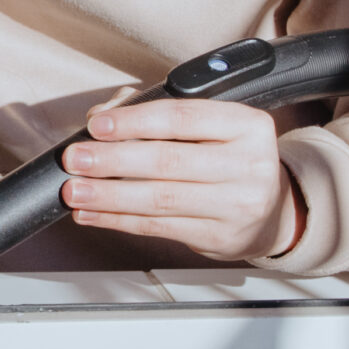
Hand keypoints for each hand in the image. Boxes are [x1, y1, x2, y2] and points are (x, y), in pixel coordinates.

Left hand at [59, 98, 303, 262]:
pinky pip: (159, 227)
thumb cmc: (230, 158)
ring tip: (76, 190)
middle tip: (76, 159)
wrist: (272, 211)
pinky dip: (119, 220)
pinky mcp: (220, 237)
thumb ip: (157, 111)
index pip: (182, 117)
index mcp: (247, 125)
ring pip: (160, 199)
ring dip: (109, 195)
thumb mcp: (210, 126)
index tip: (97, 125)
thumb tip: (103, 115)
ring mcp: (237, 205)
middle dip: (113, 160)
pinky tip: (93, 213)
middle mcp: (249, 165)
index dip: (135, 121)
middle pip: (168, 161)